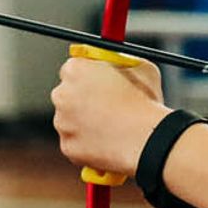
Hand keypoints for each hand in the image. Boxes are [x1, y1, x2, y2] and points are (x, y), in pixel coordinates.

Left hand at [53, 55, 167, 181]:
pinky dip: (89, 145)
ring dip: (85, 123)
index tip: (99, 82)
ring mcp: (62, 122)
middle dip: (82, 100)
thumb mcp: (139, 67)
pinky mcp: (67, 146)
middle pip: (66, 94)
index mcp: (76, 69)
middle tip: (104, 106)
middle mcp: (62, 94)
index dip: (89, 76)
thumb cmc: (145, 102)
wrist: (145, 138)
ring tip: (113, 127)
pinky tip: (109, 143)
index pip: (73, 68)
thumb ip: (120, 61)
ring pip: (69, 121)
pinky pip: (76, 144)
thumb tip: (118, 62)